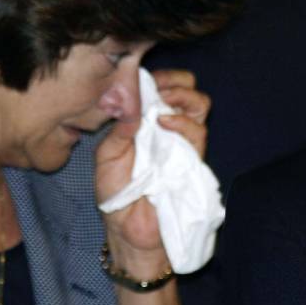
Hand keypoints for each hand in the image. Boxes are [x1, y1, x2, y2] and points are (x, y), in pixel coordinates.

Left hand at [95, 69, 210, 273]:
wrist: (127, 227)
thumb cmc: (116, 192)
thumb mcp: (106, 155)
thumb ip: (119, 129)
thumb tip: (133, 104)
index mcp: (147, 121)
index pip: (163, 86)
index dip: (159, 77)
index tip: (145, 77)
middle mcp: (168, 127)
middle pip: (189, 89)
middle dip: (176, 81)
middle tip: (159, 89)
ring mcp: (182, 142)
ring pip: (199, 106)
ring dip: (182, 97)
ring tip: (163, 104)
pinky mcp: (192, 159)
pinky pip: (198, 132)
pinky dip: (182, 122)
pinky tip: (165, 122)